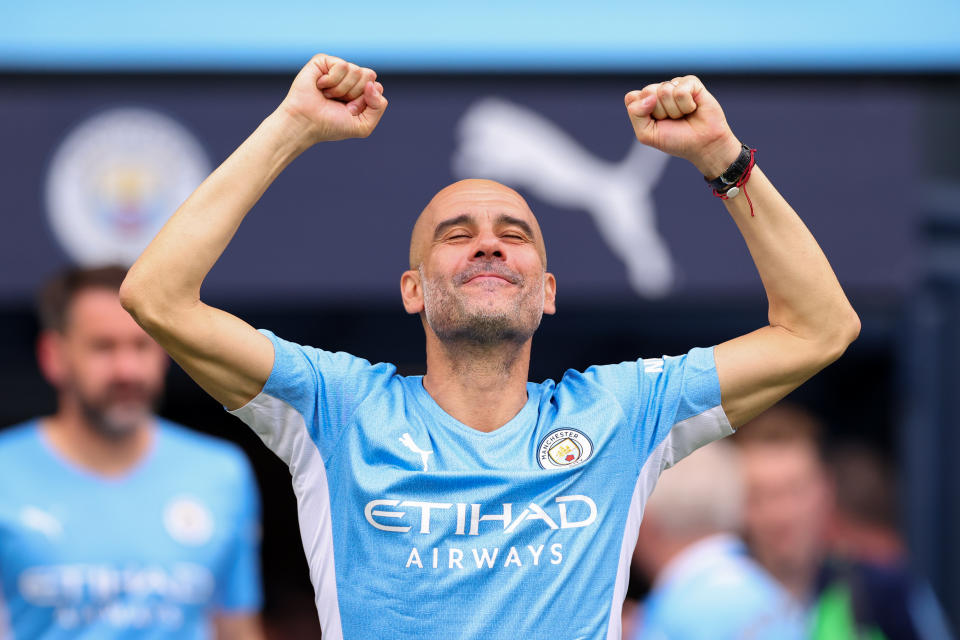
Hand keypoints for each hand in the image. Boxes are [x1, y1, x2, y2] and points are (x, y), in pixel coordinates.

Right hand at [278, 54, 387, 144]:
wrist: (306, 123)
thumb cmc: (332, 125)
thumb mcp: (364, 125)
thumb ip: (378, 107)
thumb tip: (373, 84)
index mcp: (362, 91)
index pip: (377, 87)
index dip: (365, 102)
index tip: (350, 111)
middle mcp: (351, 78)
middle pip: (369, 75)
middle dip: (355, 94)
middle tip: (339, 102)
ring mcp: (337, 69)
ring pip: (356, 70)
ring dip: (341, 89)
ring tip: (328, 96)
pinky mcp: (324, 61)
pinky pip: (342, 65)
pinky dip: (332, 81)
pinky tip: (321, 86)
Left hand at [625, 76, 740, 177]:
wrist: (703, 144)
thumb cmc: (675, 140)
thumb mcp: (646, 134)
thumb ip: (636, 114)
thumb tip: (649, 95)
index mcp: (644, 102)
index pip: (632, 97)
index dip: (642, 112)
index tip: (654, 123)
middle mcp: (658, 91)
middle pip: (647, 92)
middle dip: (659, 112)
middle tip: (671, 120)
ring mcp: (674, 85)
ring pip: (665, 91)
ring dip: (675, 110)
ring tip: (683, 115)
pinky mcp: (691, 82)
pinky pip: (681, 90)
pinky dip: (686, 105)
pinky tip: (692, 108)